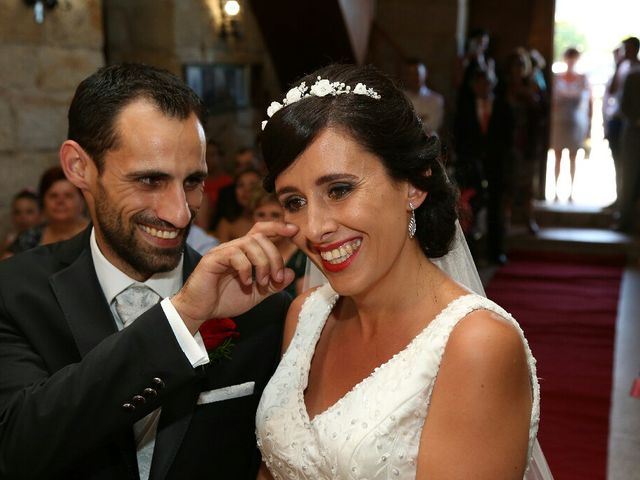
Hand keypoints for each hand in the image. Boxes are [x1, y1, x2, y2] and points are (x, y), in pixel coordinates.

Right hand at [172, 222, 297, 333]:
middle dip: (275, 257)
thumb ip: (274, 284)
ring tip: (263, 283)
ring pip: (250, 243)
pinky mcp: (212, 259)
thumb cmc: (224, 300)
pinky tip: (246, 283)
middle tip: (277, 278)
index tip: (294, 231)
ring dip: (263, 264)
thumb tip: (290, 272)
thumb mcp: (257, 294)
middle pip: (260, 237)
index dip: (278, 227)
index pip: (262, 231)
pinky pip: (235, 255)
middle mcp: (234, 248)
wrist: (199, 311)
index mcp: (245, 253)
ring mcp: (223, 252)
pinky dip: (246, 269)